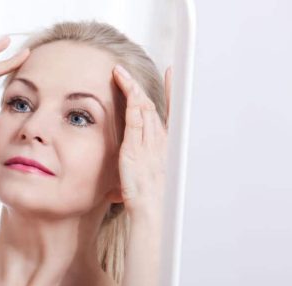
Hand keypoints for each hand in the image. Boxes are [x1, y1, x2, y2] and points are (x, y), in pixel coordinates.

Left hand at [113, 65, 168, 216]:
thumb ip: (138, 174)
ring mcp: (150, 142)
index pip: (166, 114)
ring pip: (143, 107)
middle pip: (151, 106)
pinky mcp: (137, 146)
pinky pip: (135, 117)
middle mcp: (160, 140)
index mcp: (163, 147)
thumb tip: (119, 186)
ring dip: (131, 87)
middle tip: (130, 69)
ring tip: (120, 72)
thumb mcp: (144, 181)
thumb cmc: (148, 201)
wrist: (153, 211)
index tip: (171, 74)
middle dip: (141, 85)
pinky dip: (131, 99)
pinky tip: (125, 87)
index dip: (168, 93)